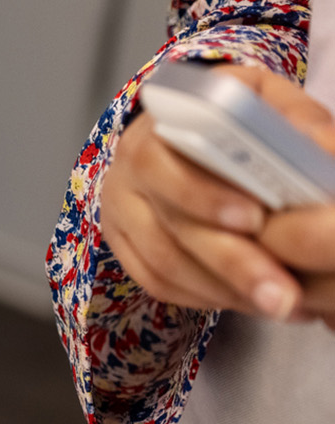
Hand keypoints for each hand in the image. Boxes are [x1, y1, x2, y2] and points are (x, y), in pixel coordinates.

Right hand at [102, 63, 334, 327]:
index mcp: (159, 122)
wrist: (204, 137)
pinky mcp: (123, 245)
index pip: (162, 161)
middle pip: (171, 224)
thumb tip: (322, 154)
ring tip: (277, 303)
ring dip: (224, 288)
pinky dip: (204, 296)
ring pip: (164, 263)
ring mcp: (122, 209)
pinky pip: (157, 282)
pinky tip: (248, 299)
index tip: (254, 219)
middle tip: (280, 292)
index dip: (204, 195)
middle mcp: (129, 167)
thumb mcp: (275, 107)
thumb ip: (300, 127)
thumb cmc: (245, 121)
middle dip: (231, 262)